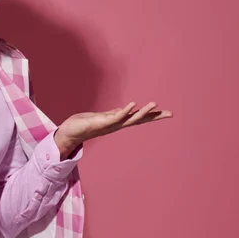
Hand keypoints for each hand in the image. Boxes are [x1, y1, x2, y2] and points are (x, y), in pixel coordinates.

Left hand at [54, 102, 172, 158]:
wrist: (67, 133)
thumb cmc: (83, 124)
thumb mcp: (101, 117)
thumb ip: (114, 114)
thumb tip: (126, 110)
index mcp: (117, 122)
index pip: (137, 118)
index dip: (152, 116)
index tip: (167, 113)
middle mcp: (115, 125)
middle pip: (138, 120)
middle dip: (154, 116)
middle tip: (171, 113)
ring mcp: (109, 124)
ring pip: (129, 118)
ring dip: (142, 112)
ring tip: (154, 104)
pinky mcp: (100, 123)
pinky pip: (115, 116)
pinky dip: (125, 111)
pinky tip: (133, 104)